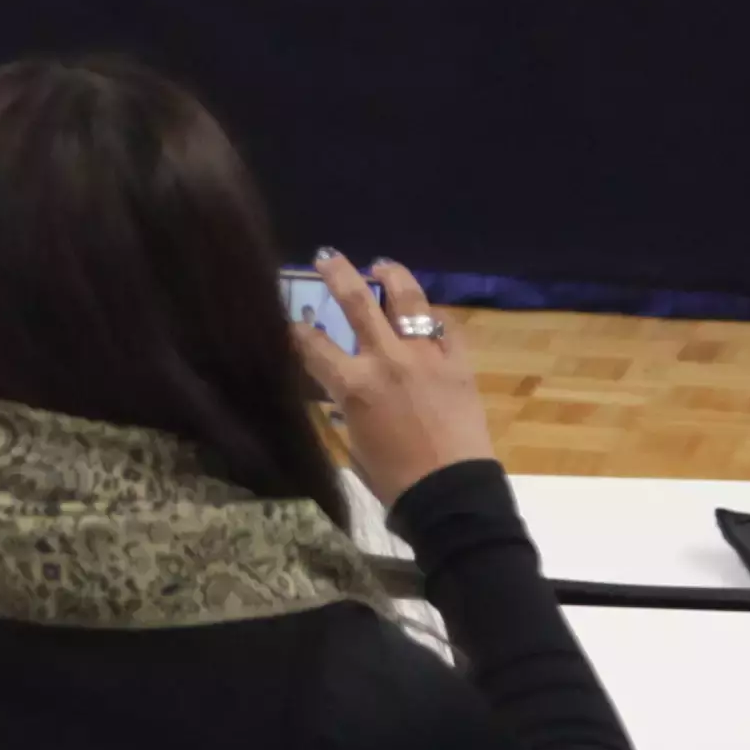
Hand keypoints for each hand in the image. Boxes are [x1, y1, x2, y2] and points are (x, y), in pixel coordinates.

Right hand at [289, 251, 495, 510]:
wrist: (451, 493)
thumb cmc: (394, 480)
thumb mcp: (355, 442)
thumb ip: (347, 404)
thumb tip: (343, 385)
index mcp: (354, 384)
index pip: (313, 344)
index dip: (296, 330)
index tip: (292, 321)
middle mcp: (386, 359)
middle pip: (356, 301)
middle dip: (337, 272)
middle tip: (327, 256)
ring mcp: (426, 355)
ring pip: (406, 299)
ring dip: (391, 276)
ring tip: (381, 265)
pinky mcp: (458, 362)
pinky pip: (443, 326)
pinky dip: (431, 317)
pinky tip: (425, 313)